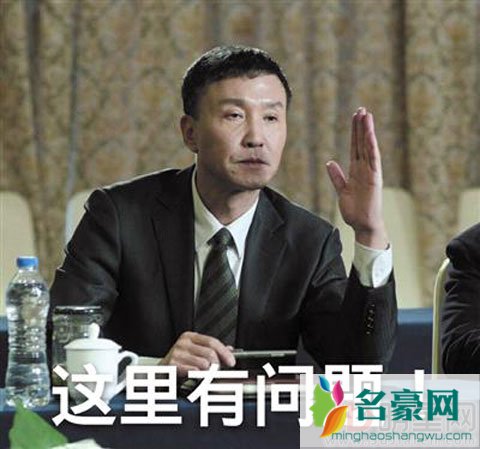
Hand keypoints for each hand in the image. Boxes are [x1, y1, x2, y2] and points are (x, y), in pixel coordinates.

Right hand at [159, 331, 235, 376]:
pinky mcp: (172, 364)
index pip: (212, 341)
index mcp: (190, 337)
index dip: (224, 352)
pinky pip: (193, 371)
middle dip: (217, 365)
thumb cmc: (180, 363)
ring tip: (203, 376)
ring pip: (204, 363)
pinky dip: (197, 376)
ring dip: (207, 373)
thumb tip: (230, 350)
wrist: (160, 373)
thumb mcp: (196, 353)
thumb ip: (212, 350)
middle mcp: (183, 342)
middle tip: (217, 372)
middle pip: (210, 353)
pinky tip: (195, 376)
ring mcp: (177, 352)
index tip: (232, 362)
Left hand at [326, 107, 387, 248]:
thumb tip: (330, 162)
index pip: (355, 147)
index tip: (355, 117)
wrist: (362, 225)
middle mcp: (364, 168)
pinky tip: (370, 136)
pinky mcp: (375, 179)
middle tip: (361, 109)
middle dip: (361, 127)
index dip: (355, 132)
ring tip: (366, 116)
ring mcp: (371, 173)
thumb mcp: (342, 191)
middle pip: (362, 143)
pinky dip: (372, 147)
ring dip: (367, 132)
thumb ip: (337, 177)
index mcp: (356, 170)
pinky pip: (373, 160)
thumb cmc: (354, 210)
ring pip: (368, 148)